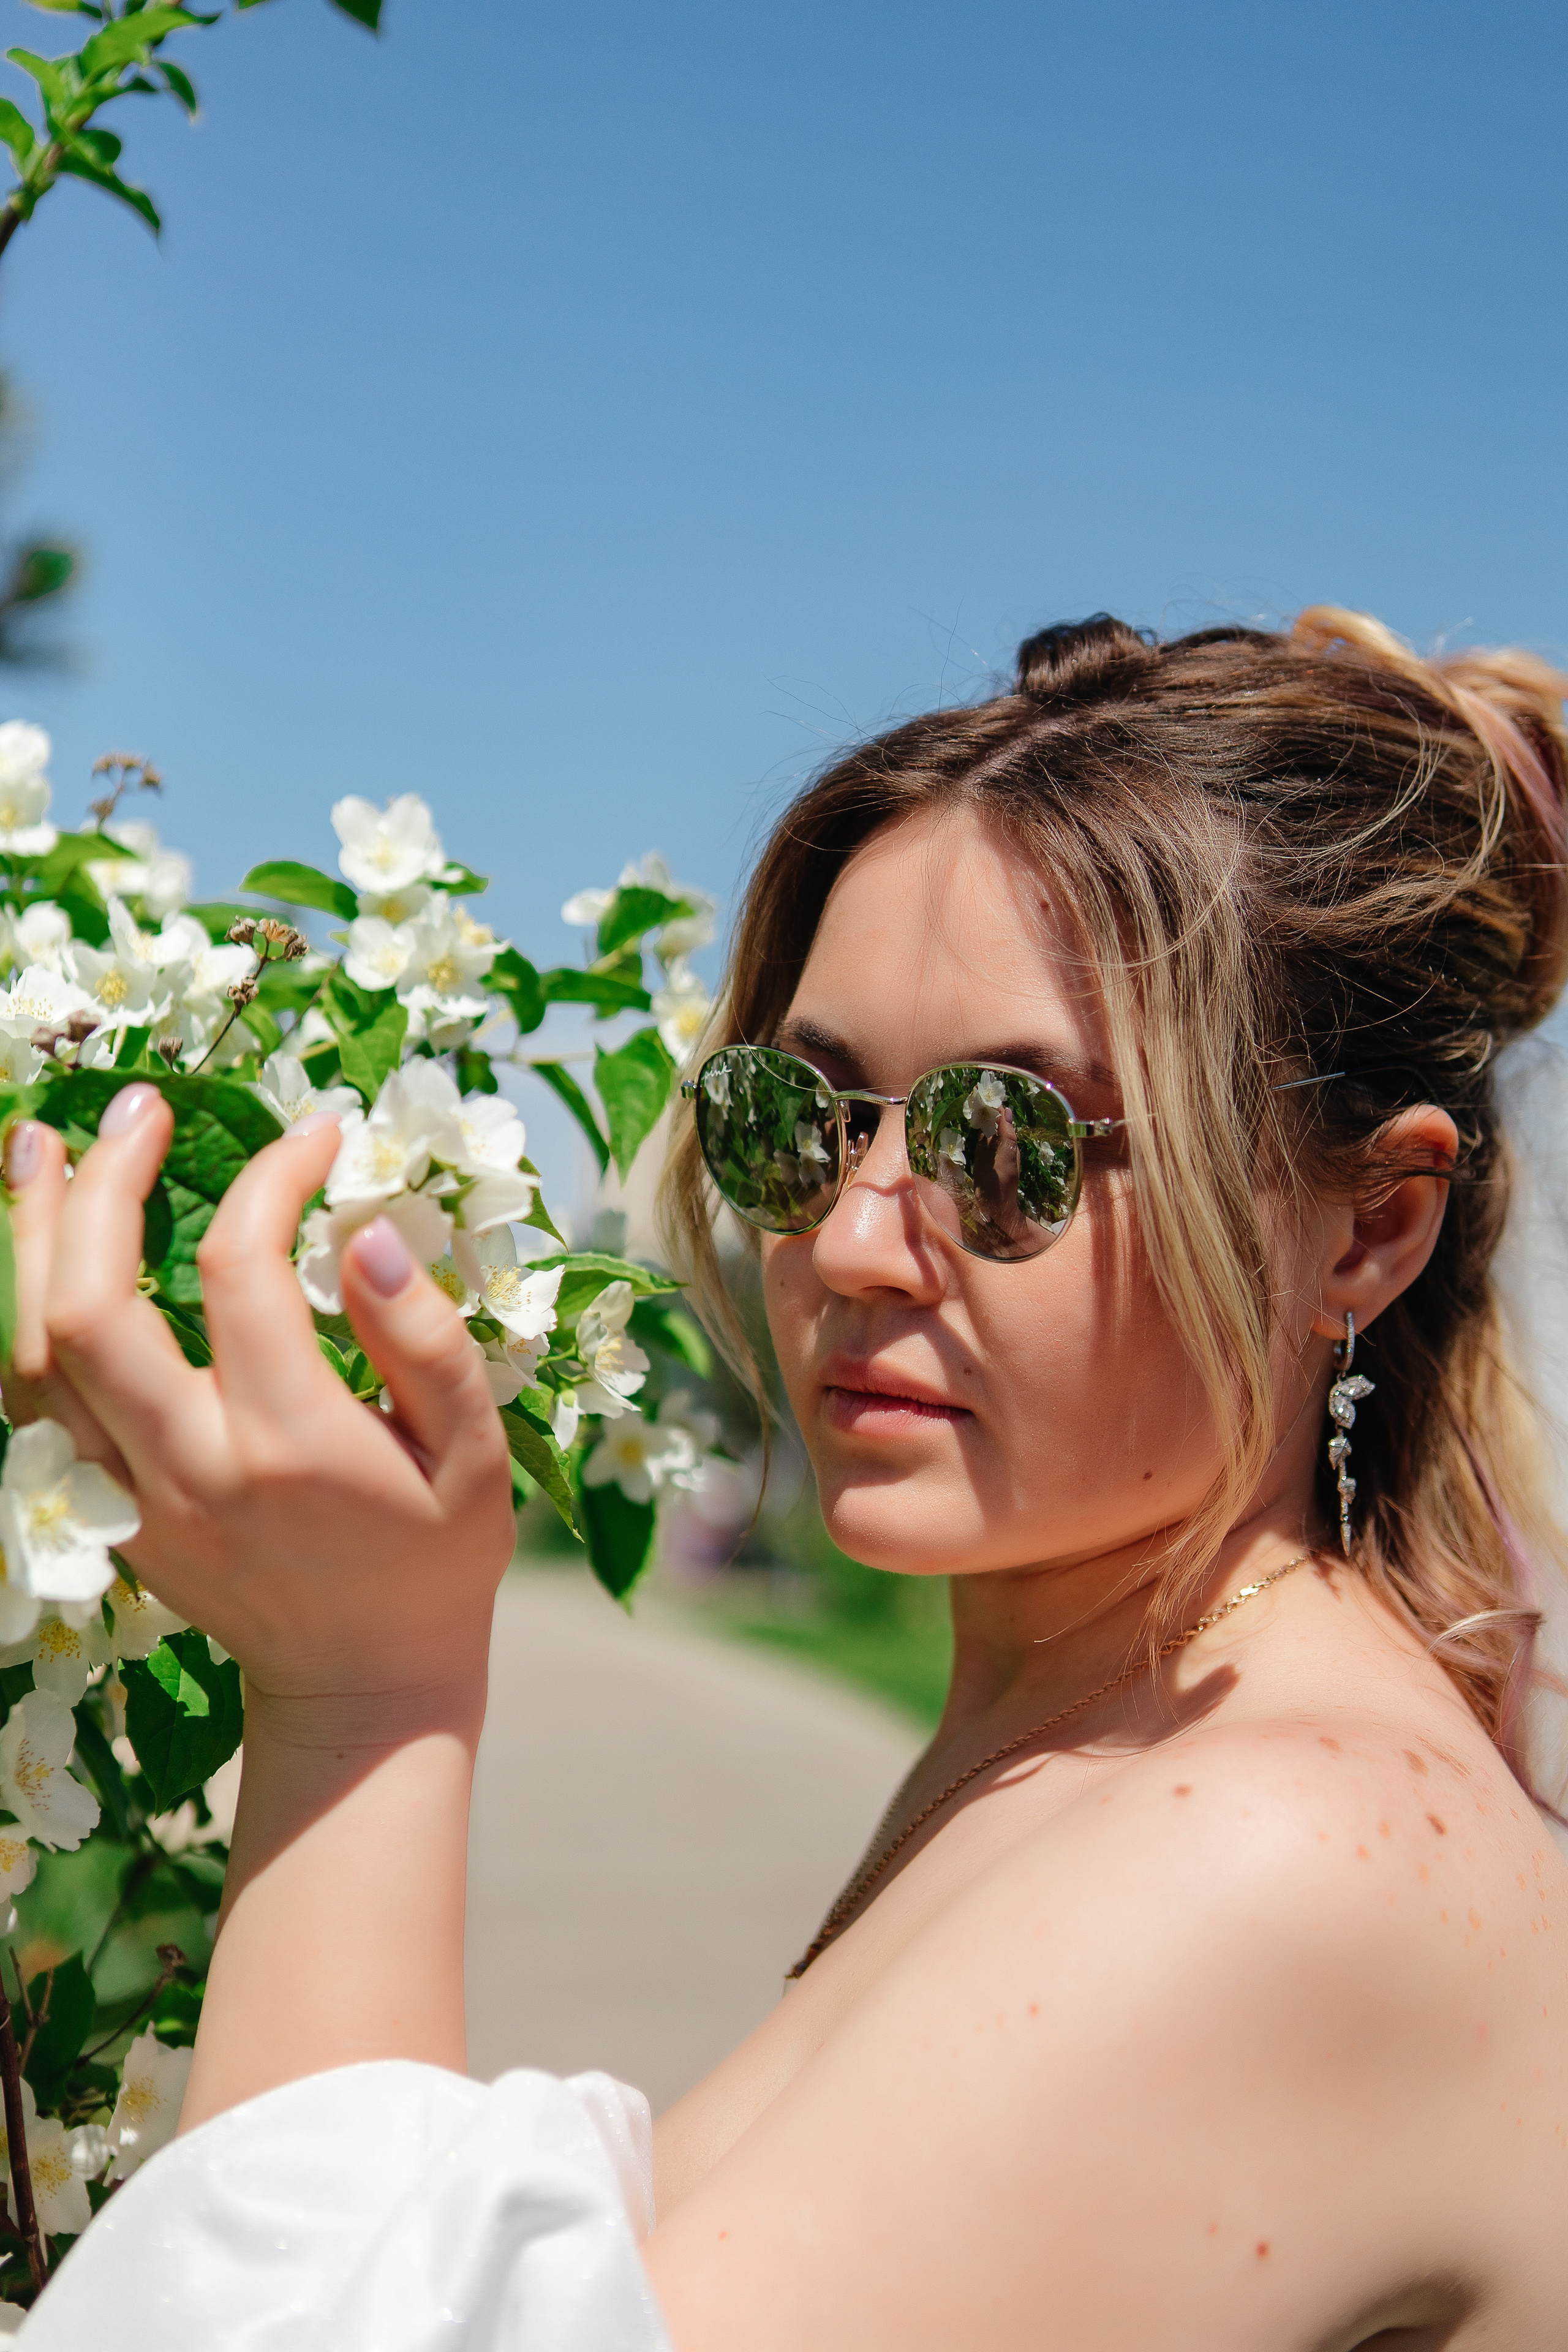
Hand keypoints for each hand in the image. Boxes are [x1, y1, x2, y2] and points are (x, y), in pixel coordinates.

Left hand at [7, 1083, 514, 1728]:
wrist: (362, 1685)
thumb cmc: (435, 1559)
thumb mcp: (473, 1451)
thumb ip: (424, 1338)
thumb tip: (366, 1230)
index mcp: (286, 1444)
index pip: (238, 1269)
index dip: (272, 1178)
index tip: (319, 1135)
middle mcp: (186, 1468)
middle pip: (86, 1306)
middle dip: (100, 1185)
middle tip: (143, 1105)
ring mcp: (129, 1497)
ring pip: (29, 1355)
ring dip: (24, 1238)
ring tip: (36, 1143)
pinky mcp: (104, 1514)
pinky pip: (31, 1402)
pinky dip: (20, 1316)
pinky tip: (35, 1249)